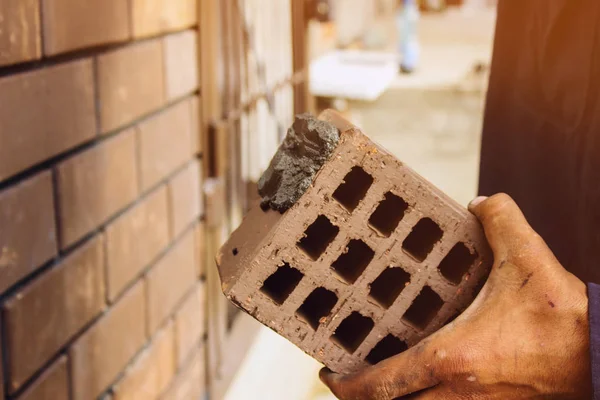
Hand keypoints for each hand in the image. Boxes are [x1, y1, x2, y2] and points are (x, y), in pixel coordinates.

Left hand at [320, 194, 590, 398]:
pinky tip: (424, 386)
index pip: (384, 384)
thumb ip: (499, 218)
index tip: (328, 375)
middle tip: (346, 381)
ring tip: (379, 385)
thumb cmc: (563, 314)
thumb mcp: (527, 255)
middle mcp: (459, 393)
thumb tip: (477, 203)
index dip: (348, 385)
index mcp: (453, 358)